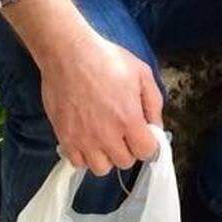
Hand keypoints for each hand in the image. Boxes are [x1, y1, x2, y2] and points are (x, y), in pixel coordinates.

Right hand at [37, 15, 162, 176]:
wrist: (68, 53)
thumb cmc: (105, 59)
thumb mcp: (141, 72)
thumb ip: (154, 102)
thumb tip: (156, 126)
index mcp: (129, 119)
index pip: (146, 152)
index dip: (148, 144)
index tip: (143, 135)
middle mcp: (107, 135)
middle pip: (125, 162)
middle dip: (128, 148)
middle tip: (122, 131)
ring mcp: (84, 139)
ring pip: (101, 168)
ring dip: (106, 156)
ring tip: (103, 137)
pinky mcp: (65, 138)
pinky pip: (78, 163)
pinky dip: (84, 155)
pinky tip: (86, 138)